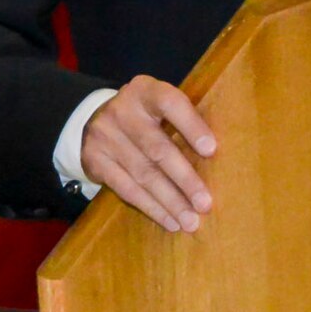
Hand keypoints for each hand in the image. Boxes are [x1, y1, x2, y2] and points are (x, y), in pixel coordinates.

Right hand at [79, 76, 217, 232]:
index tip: (211, 150)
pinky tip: (169, 220)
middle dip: (184, 179)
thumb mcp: (158, 104)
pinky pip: (126, 189)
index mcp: (145, 91)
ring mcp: (105, 137)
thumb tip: (217, 153)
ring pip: (143, 175)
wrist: (93, 120)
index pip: (170, 103)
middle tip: (205, 203)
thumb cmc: (145, 114)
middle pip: (157, 149)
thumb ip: (182, 119)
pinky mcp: (95, 161)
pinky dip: (151, 207)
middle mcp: (123, 111)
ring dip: (170, 201)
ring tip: (190, 221)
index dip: (191, 126)